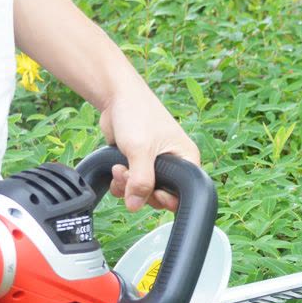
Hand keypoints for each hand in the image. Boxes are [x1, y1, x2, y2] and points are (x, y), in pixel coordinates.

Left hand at [99, 80, 199, 211]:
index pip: (181, 193)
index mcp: (186, 160)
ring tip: (119, 168)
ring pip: (142, 192)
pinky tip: (115, 168)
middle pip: (159, 196)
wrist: (116, 96)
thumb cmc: (137, 113)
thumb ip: (140, 180)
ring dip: (127, 186)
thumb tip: (135, 206)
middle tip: (127, 174)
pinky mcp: (137, 165)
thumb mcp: (141, 150)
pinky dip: (121, 182)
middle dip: (139, 190)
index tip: (150, 194)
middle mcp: (173, 164)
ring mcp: (154, 166)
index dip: (165, 199)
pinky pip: (130, 185)